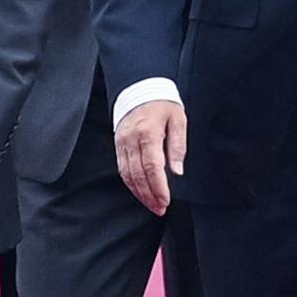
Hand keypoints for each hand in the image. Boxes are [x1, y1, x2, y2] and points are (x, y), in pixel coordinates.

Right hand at [114, 100, 185, 215]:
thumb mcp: (178, 120)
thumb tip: (177, 171)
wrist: (139, 88)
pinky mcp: (118, 145)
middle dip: (149, 195)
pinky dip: (130, 183)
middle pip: (138, 175)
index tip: (166, 200)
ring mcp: (122, 143)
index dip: (158, 187)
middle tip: (160, 208)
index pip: (152, 167)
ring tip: (152, 205)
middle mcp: (131, 140)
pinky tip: (140, 192)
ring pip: (128, 175)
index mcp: (148, 133)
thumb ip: (178, 146)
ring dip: (139, 193)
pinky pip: (122, 169)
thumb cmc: (162, 103)